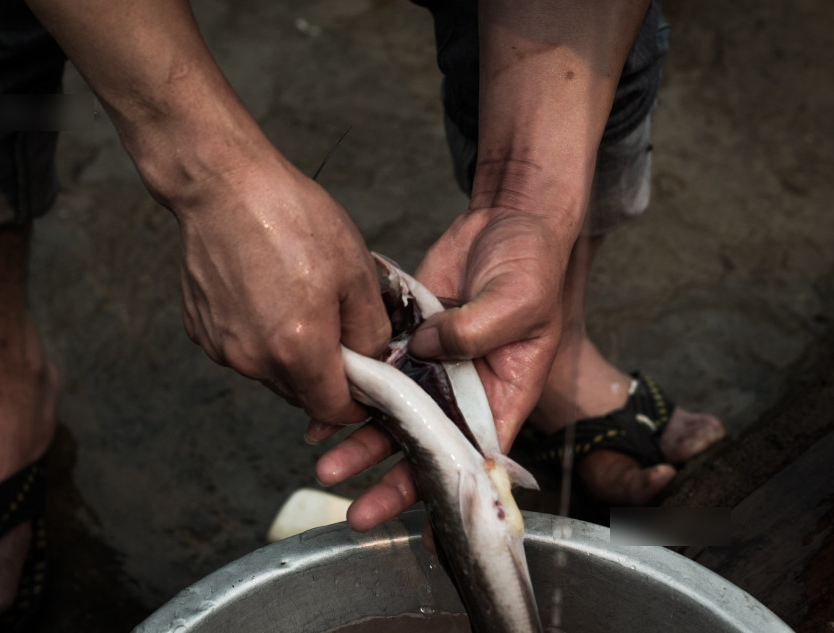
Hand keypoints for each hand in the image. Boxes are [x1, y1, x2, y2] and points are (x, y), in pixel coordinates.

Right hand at [173, 155, 390, 423]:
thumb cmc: (289, 216)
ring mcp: (222, 348)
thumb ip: (371, 329)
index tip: (365, 380)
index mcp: (298, 349)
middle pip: (301, 394)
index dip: (357, 401)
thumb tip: (373, 360)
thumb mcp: (356, 270)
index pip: (334, 410)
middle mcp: (254, 359)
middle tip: (335, 326)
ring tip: (296, 300)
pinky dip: (259, 335)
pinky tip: (264, 293)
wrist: (222, 184)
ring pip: (270, 373)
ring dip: (290, 354)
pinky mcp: (201, 331)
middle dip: (324, 374)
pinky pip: (242, 349)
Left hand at [314, 207, 571, 529]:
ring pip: (393, 414)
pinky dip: (351, 392)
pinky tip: (321, 410)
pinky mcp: (407, 339)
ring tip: (324, 459)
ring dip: (360, 438)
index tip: (419, 525)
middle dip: (389, 476)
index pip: (472, 454)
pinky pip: (376, 372)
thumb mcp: (519, 296)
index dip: (445, 489)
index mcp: (503, 392)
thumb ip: (479, 329)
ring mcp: (432, 366)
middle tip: (353, 505)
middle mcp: (464, 389)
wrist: (505, 220)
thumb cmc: (532, 262)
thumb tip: (428, 351)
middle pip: (425, 444)